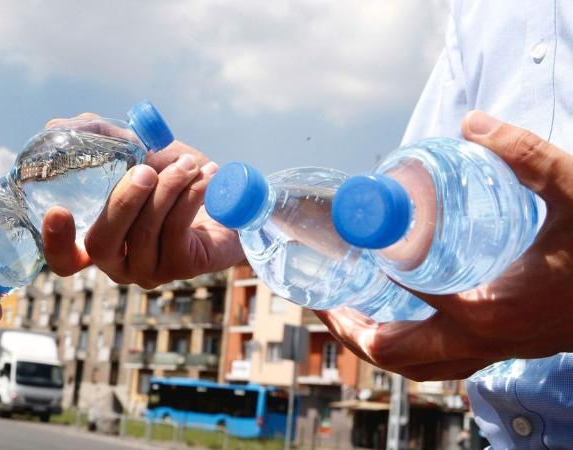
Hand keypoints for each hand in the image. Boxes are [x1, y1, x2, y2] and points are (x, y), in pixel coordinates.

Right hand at [41, 113, 244, 287]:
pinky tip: (205, 177)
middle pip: (101, 245)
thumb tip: (56, 129)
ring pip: (144, 233)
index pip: (65, 260)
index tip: (58, 211)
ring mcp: (149, 270)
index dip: (55, 242)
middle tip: (146, 170)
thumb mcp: (138, 151)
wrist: (232, 197)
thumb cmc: (176, 177)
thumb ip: (100, 139)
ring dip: (167, 189)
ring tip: (187, 163)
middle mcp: (119, 263)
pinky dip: (189, 197)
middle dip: (122, 202)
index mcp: (100, 239)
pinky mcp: (182, 267)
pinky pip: (176, 231)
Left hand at [316, 110, 572, 380]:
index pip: (401, 296)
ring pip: (410, 367)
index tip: (336, 244)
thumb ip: (525, 154)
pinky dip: (400, 349)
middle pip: (391, 351)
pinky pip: (434, 365)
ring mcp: (490, 354)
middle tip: (317, 294)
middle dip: (346, 326)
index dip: (359, 270)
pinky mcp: (498, 352)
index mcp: (488, 309)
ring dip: (367, 343)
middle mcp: (481, 342)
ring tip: (338, 311)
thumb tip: (471, 120)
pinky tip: (387, 318)